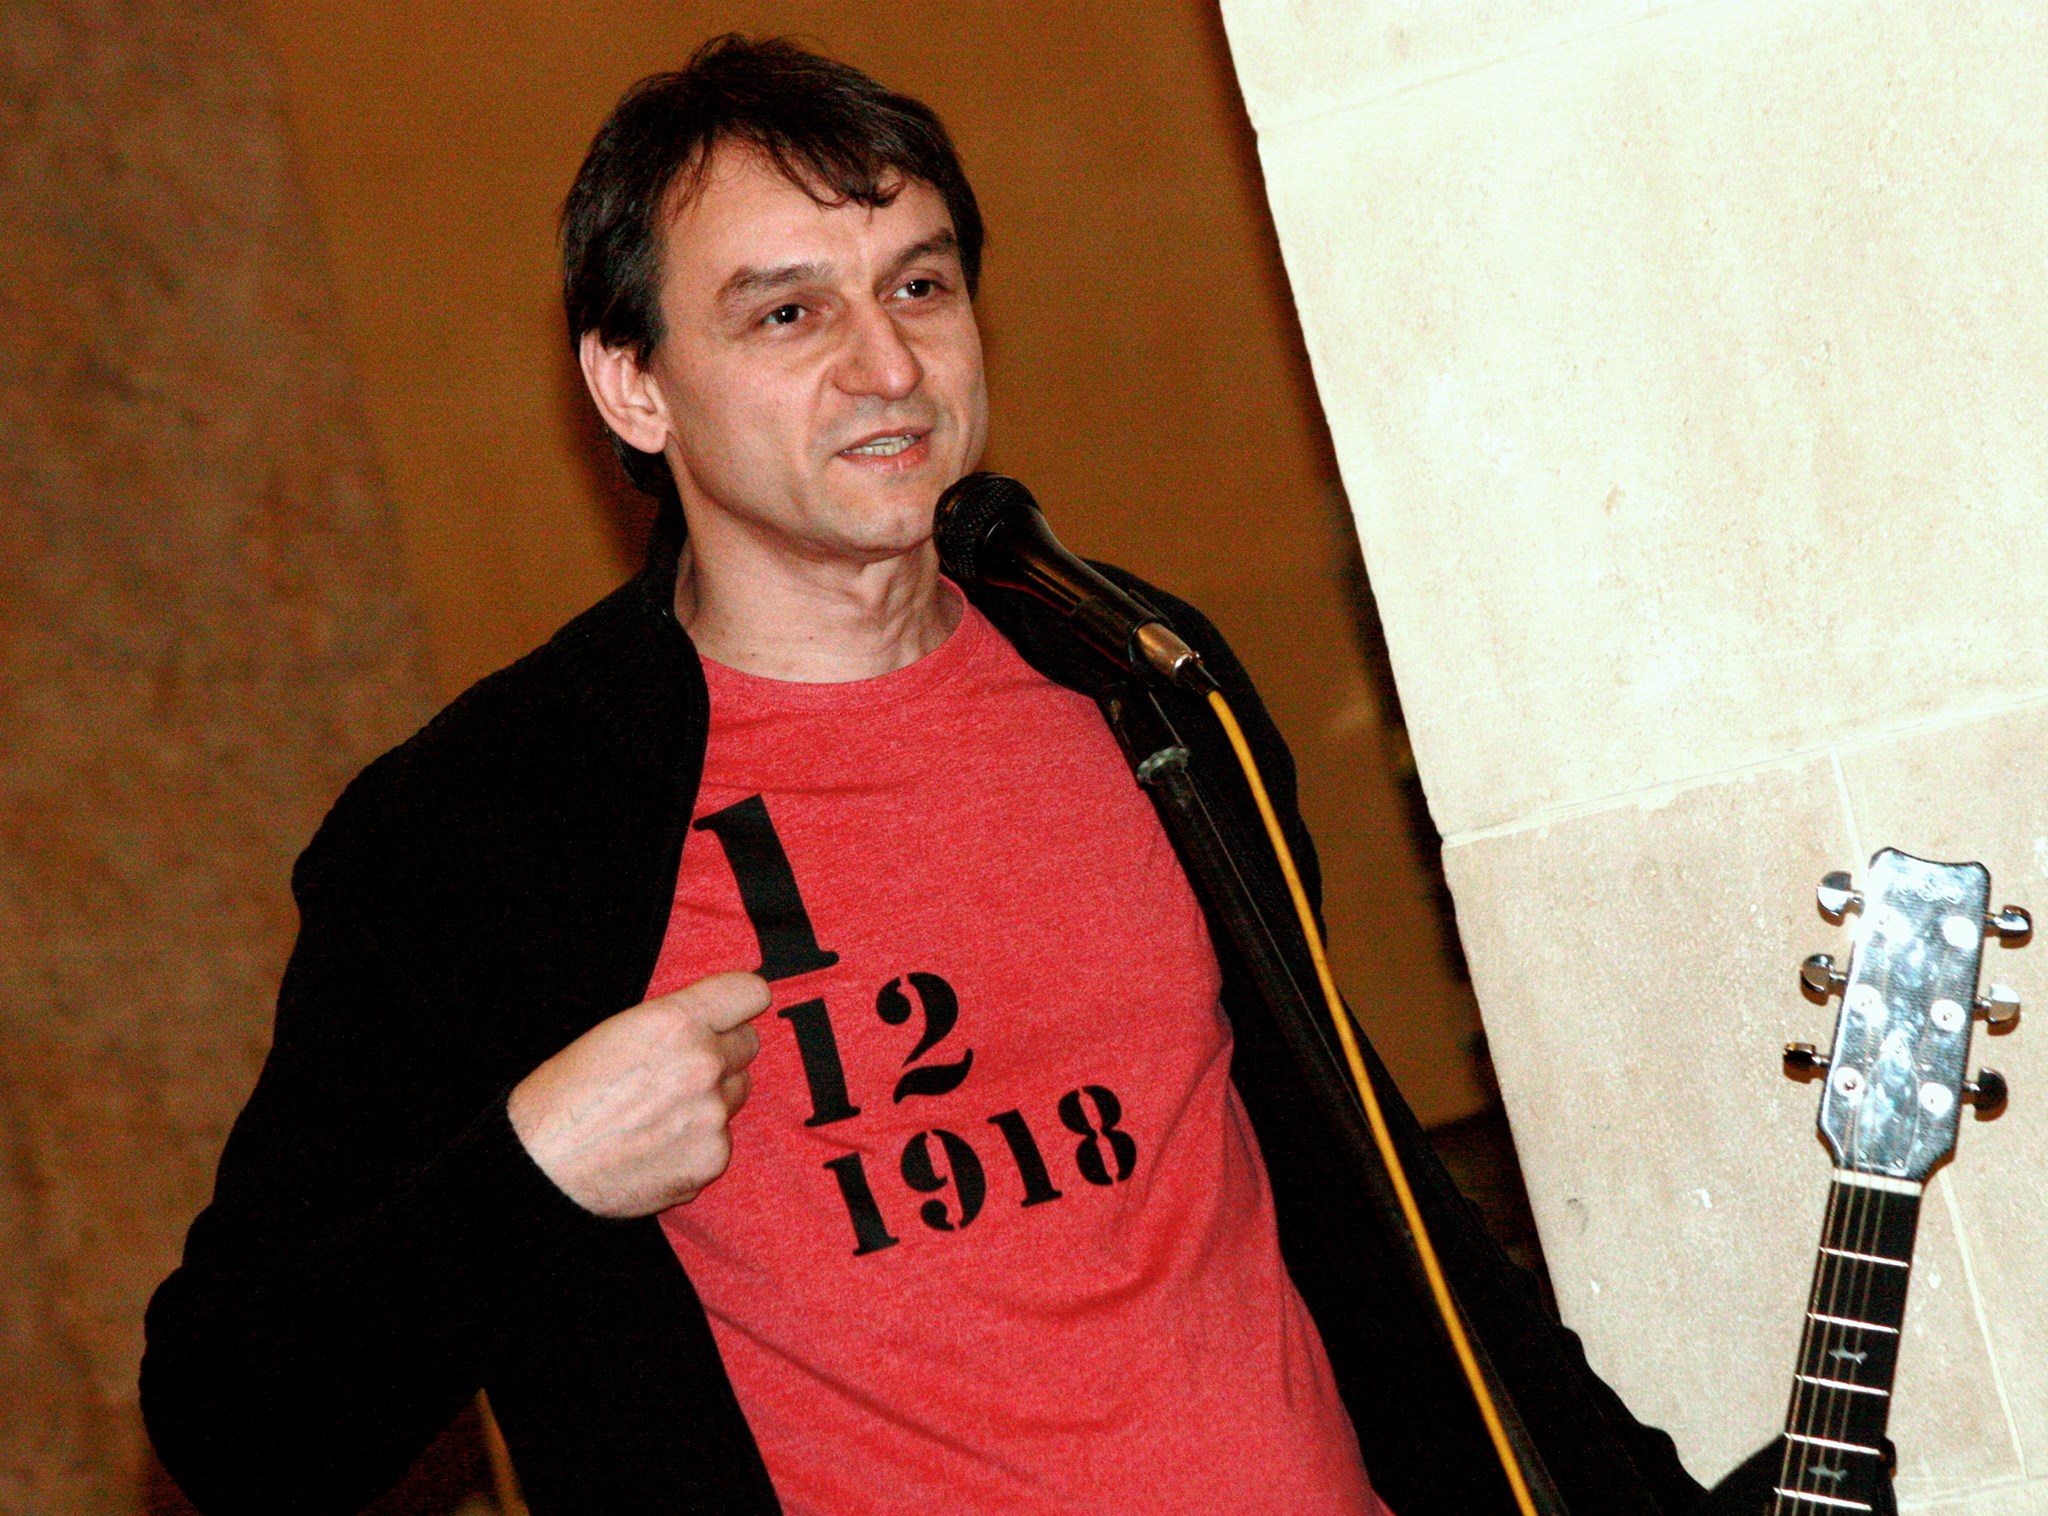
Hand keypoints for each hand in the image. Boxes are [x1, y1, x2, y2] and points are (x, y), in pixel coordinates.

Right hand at [508, 971, 769, 1217]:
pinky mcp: (712, 1160)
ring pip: (737, 1093)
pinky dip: (697, 1142)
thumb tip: (717, 1020)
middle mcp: (703, 1065)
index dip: (740, 1002)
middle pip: (749, 1044)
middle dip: (721, 1051)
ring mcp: (712, 1116)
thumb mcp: (615, 1031)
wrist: (539, 1168)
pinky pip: (721, 1139)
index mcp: (676, 1023)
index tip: (732, 1012)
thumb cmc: (564, 1097)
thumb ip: (674, 1022)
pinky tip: (657, 1147)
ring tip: (661, 1112)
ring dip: (712, 1097)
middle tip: (680, 1068)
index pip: (750, 993)